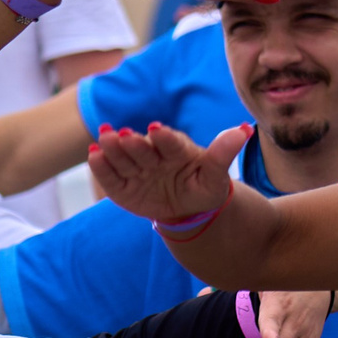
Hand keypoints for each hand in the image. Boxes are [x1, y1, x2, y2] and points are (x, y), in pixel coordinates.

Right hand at [90, 122, 247, 222]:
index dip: (164, 138)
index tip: (156, 130)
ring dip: (112, 148)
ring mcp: (136, 169)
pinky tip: (93, 155)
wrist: (186, 208)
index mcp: (178, 150)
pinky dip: (100, 166)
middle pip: (142, 149)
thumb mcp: (216, 176)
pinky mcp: (121, 185)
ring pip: (122, 158)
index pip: (171, 143)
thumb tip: (245, 129)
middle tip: (123, 135)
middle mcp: (154, 156)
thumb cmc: (204, 188)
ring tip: (104, 139)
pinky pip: (110, 176)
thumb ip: (223, 153)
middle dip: (132, 142)